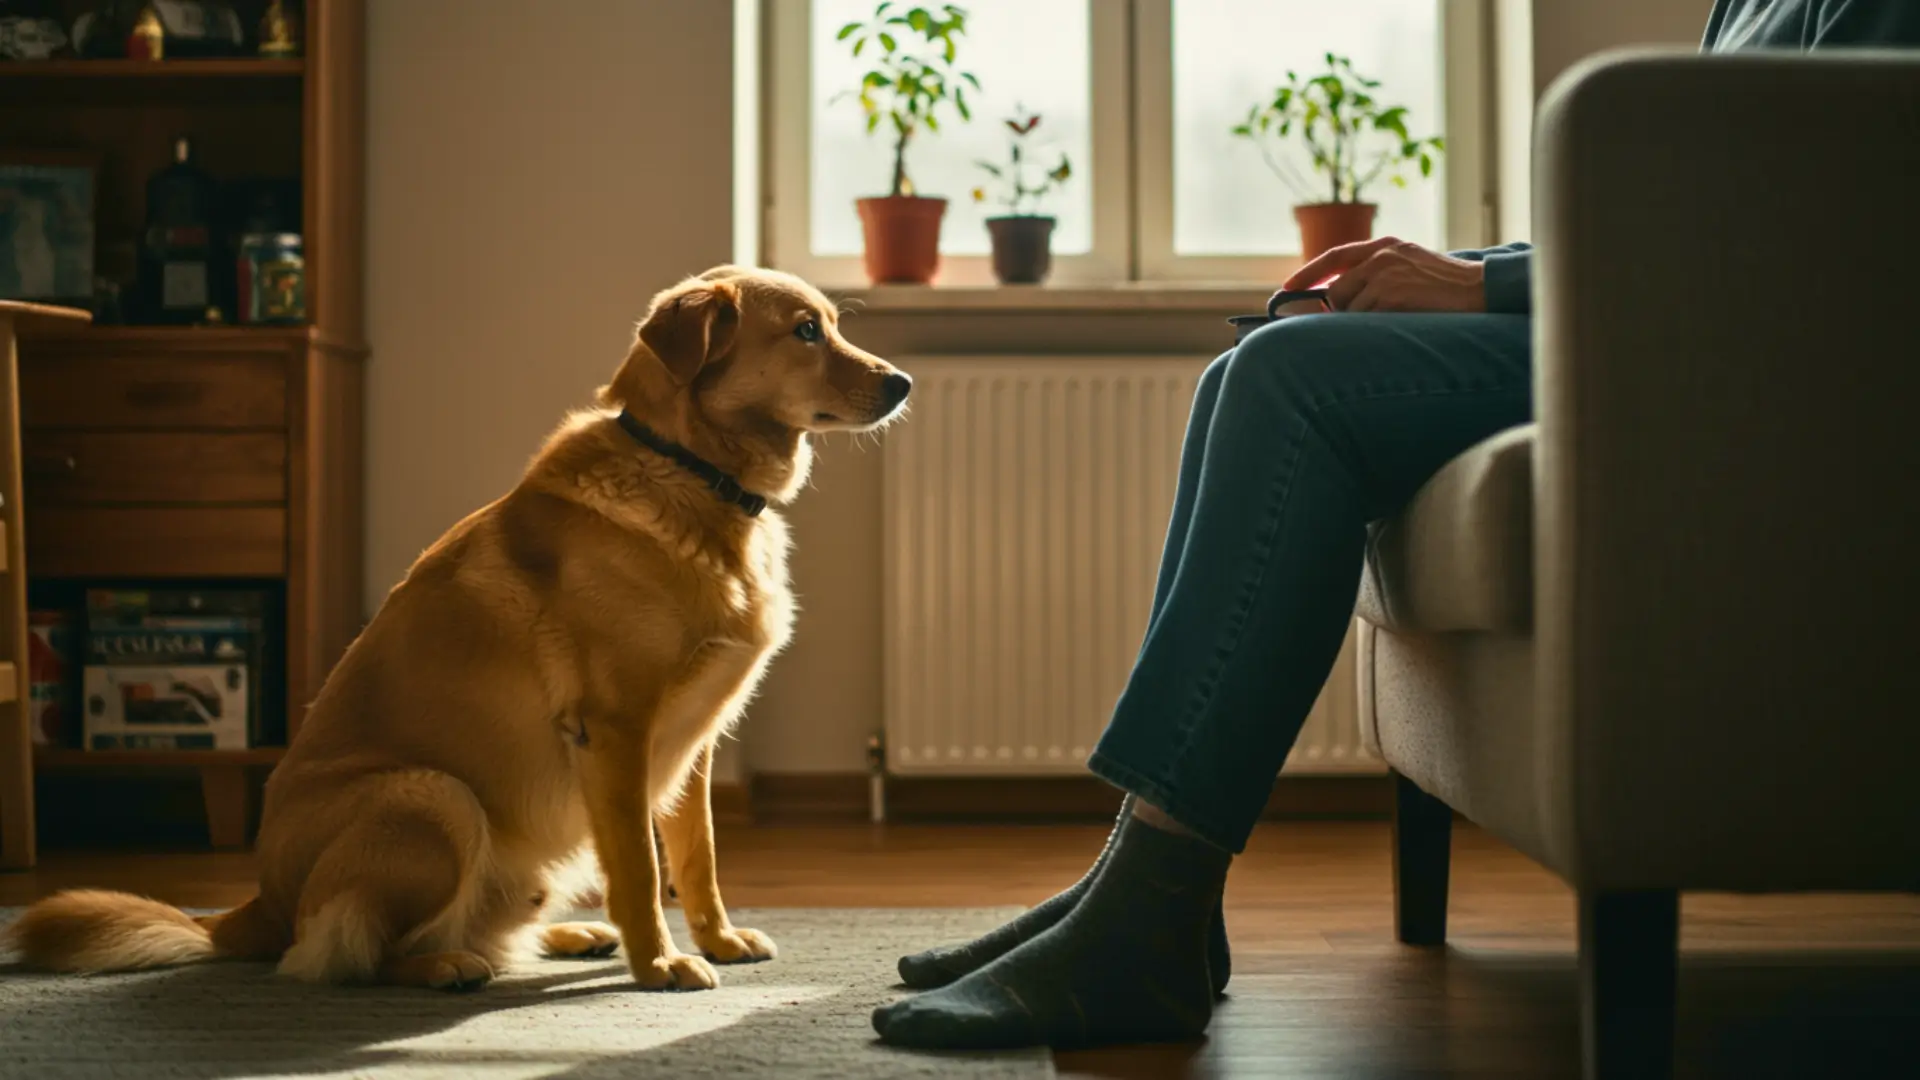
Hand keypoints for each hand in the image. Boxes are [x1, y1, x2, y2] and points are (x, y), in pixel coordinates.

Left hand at [1282, 237, 1485, 313]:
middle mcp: (1381, 255)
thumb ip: (1377, 275)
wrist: (1481, 290)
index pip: (1335, 256)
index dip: (1308, 273)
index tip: (1287, 287)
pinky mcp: (1390, 294)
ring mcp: (1385, 273)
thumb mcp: (1411, 268)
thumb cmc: (1448, 288)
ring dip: (1365, 322)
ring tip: (1399, 318)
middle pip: (1337, 291)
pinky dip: (1375, 328)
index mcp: (1386, 245)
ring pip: (1349, 309)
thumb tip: (1337, 300)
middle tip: (1366, 322)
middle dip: (1342, 313)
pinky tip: (1401, 322)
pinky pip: (1364, 320)